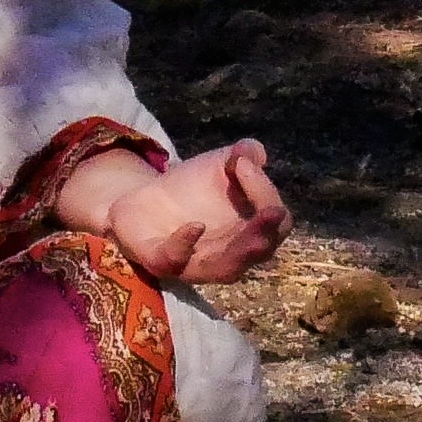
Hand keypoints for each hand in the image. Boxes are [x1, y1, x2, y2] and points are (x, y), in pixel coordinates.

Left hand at [62, 139, 286, 284]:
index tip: (242, 162)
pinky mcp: (162, 262)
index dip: (266, 193)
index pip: (277, 220)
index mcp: (252, 230)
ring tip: (252, 235)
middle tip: (272, 211)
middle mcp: (232, 254)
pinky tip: (194, 226)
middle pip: (261, 251)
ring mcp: (198, 264)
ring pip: (227, 269)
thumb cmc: (193, 186)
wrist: (144, 198)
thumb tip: (253, 152)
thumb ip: (242, 154)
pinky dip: (185, 245)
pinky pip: (176, 262)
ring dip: (240, 252)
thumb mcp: (220, 163)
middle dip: (267, 233)